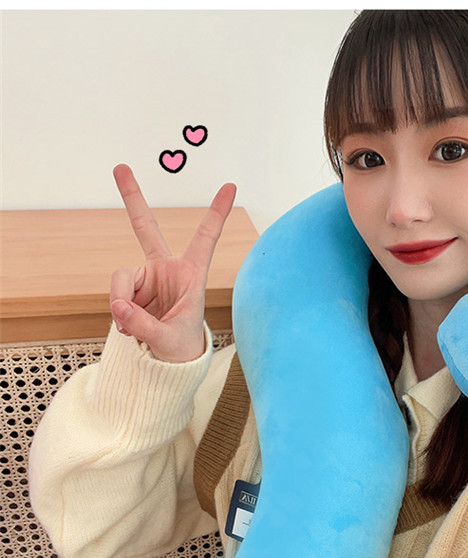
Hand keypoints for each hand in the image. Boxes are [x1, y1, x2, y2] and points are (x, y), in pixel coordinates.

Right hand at [110, 164, 236, 362]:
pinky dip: (117, 312)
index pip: (205, 238)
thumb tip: (117, 306)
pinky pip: (115, 294)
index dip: (217, 212)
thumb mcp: (168, 340)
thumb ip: (143, 325)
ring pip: (120, 278)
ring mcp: (146, 278)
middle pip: (145, 228)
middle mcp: (167, 269)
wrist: (169, 361)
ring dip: (120, 302)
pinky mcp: (129, 290)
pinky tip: (128, 327)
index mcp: (192, 274)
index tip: (231, 186)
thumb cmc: (181, 348)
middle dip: (131, 197)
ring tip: (131, 326)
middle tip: (120, 166)